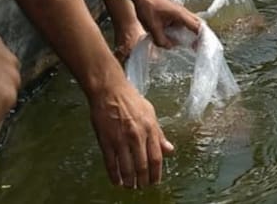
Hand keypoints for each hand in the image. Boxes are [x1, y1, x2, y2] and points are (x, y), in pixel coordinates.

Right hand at [86, 67, 173, 187]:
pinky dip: (114, 175)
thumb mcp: (150, 113)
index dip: (156, 173)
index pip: (156, 157)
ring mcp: (120, 139)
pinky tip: (116, 181)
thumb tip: (170, 150)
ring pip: (127, 167)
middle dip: (143, 180)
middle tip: (142, 187)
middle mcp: (137, 136)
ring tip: (130, 186)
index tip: (155, 181)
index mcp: (150, 129)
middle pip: (142, 165)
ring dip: (129, 180)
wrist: (110, 90)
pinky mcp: (106, 140)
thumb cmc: (131, 99)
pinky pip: (111, 162)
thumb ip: (159, 134)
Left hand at [128, 0, 200, 48]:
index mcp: (181, 15)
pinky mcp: (174, 12)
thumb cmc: (147, 7)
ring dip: (190, 33)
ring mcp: (179, 12)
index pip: (198, 27)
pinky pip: (183, 22)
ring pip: (191, 23)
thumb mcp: (153, 27)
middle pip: (198, 24)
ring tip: (189, 45)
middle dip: (199, 36)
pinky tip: (176, 37)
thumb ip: (161, 40)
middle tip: (197, 48)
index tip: (201, 48)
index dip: (201, 38)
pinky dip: (183, 30)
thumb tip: (170, 47)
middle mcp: (183, 12)